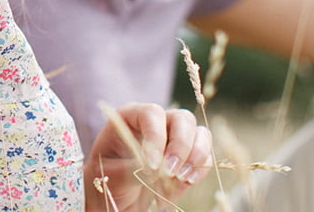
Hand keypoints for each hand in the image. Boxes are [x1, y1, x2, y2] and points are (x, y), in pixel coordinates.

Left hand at [84, 103, 211, 211]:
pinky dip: (200, 170)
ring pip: (200, 133)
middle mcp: (157, 123)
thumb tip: (157, 167)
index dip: (156, 136)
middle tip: (171, 171)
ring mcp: (175, 139)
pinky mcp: (188, 159)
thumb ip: (132, 167)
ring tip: (181, 177)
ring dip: (195, 155)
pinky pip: (205, 157)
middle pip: (182, 119)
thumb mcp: (112, 173)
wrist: (117, 199)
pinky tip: (187, 182)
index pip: (152, 114)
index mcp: (131, 117)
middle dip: (181, 145)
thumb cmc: (108, 180)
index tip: (152, 165)